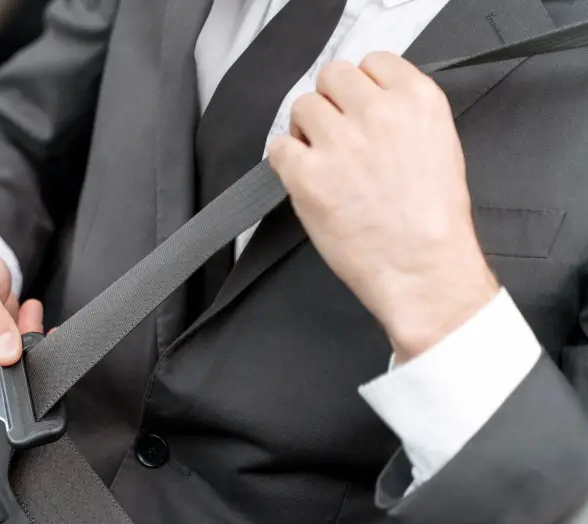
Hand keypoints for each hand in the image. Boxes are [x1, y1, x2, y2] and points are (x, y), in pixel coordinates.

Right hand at [0, 230, 43, 404]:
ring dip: (21, 353)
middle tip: (24, 320)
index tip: (17, 332)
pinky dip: (20, 355)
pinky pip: (4, 380)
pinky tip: (19, 329)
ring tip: (20, 320)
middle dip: (16, 356)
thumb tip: (7, 354)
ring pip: (2, 385)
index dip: (6, 363)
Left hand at [267, 53, 498, 360]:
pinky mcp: (307, 175)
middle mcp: (377, 113)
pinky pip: (278, 147)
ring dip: (306, 129)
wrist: (422, 268)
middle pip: (331, 77)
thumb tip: (367, 104)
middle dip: (331, 102)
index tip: (357, 107)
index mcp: (417, 100)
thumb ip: (403, 114)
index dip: (360, 87)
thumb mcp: (439, 145)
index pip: (372, 62)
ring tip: (322, 158)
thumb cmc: (433, 220)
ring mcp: (339, 142)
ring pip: (302, 106)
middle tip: (335, 133)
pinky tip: (307, 178)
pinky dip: (286, 161)